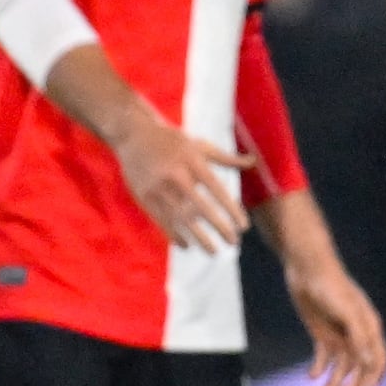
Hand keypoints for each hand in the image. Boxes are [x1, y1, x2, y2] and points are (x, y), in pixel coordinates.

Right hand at [107, 107, 247, 251]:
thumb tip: (252, 161)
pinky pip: (162, 220)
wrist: (133, 134)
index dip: (232, 210)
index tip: (243, 227)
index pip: (217, 190)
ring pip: (182, 219)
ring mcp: (158, 187)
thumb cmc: (172, 141)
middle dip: (219, 227)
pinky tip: (187, 245)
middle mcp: (176, 175)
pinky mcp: (144, 196)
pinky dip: (175, 235)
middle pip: (201, 207)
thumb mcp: (199, 145)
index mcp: (193, 161)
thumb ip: (225, 158)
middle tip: (233, 242)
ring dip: (199, 237)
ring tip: (213, 251)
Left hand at [287, 260, 385, 385]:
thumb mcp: (347, 313)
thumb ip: (359, 337)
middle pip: (361, 366)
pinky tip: (312, 377)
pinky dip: (320, 368)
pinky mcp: (323, 333)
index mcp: (370, 328)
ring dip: (336, 380)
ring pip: (342, 365)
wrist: (308, 270)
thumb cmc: (332, 288)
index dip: (373, 378)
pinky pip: (324, 357)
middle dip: (354, 383)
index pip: (378, 359)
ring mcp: (340, 334)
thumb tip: (368, 362)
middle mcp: (357, 334)